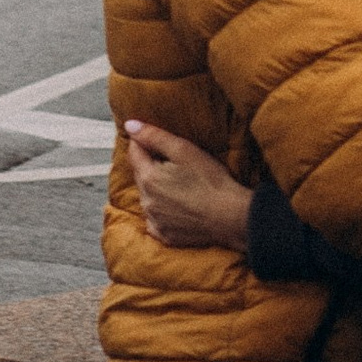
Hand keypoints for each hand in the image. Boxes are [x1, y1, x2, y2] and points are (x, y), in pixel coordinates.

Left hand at [123, 119, 255, 252]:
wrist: (231, 217)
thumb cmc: (211, 182)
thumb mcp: (184, 150)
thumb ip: (154, 136)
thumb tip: (130, 126)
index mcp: (148, 178)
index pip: (134, 153)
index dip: (143, 142)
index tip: (156, 140)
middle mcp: (146, 201)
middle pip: (141, 175)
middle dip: (153, 166)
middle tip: (177, 163)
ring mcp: (154, 220)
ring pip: (148, 197)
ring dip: (157, 189)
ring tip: (182, 186)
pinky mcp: (165, 235)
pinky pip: (156, 220)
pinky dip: (163, 211)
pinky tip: (180, 206)